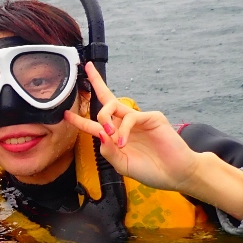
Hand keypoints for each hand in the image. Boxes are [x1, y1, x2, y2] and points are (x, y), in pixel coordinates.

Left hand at [64, 62, 242, 216]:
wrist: (176, 175)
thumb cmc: (151, 171)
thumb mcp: (123, 165)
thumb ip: (108, 152)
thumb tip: (99, 134)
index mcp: (116, 136)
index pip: (94, 125)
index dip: (79, 120)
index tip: (65, 114)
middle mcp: (125, 124)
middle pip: (107, 100)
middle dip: (96, 83)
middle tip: (87, 68)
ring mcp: (138, 119)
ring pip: (113, 105)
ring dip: (104, 117)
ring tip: (109, 135)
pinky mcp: (151, 118)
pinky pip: (130, 117)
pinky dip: (123, 129)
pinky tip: (123, 142)